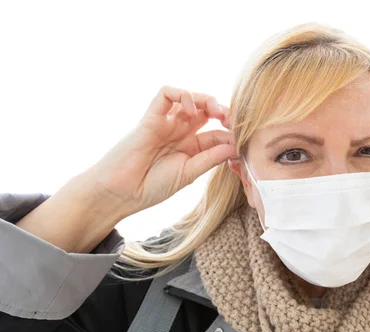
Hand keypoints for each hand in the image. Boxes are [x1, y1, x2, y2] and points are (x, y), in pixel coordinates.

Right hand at [84, 86, 236, 217]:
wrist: (121, 193)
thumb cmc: (152, 187)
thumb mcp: (189, 173)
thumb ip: (211, 158)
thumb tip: (236, 146)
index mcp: (192, 147)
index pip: (219, 133)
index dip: (232, 133)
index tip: (243, 140)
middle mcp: (181, 132)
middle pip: (207, 111)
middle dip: (224, 111)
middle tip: (231, 121)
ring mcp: (166, 123)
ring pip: (190, 98)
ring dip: (207, 99)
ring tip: (216, 112)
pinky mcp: (151, 117)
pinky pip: (165, 94)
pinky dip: (181, 94)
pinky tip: (191, 108)